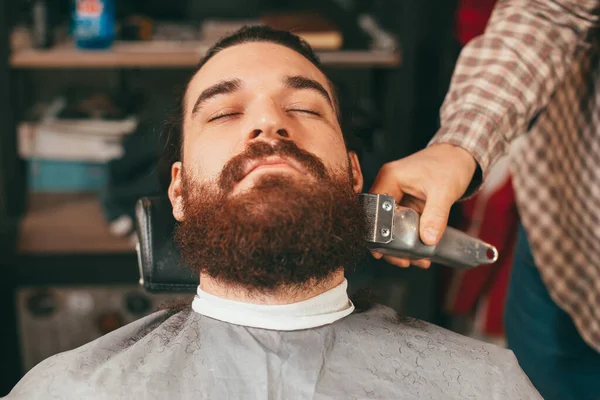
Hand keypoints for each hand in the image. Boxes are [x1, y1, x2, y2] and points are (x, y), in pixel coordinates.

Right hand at [369, 144, 476, 267]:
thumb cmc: (450, 164)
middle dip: (391, 243)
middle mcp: (388, 185)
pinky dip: (410, 237)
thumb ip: (435, 216)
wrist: (460, 155)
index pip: (374, 208)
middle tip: (403, 260)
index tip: (383, 251)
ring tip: (416, 260)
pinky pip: (403, 223)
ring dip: (402, 243)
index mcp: (390, 177)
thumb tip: (427, 240)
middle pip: (381, 220)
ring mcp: (397, 195)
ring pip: (391, 225)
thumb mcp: (444, 191)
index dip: (376, 231)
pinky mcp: (406, 202)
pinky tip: (421, 251)